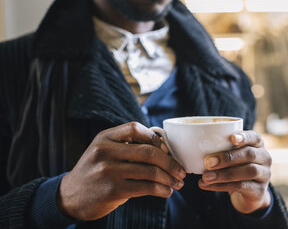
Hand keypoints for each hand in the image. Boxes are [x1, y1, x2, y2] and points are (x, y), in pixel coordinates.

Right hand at [58, 122, 185, 220]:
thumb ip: (126, 145)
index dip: (156, 138)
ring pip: (150, 171)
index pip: (136, 128)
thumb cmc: (94, 171)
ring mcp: (108, 170)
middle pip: (148, 151)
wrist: (70, 196)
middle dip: (170, 162)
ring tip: (177, 183)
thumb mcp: (103, 150)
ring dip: (169, 178)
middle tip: (181, 171)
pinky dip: (161, 190)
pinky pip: (145, 188)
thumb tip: (163, 148)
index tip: (167, 150)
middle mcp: (105, 151)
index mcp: (105, 137)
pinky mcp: (113, 189)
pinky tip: (166, 192)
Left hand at [199, 131, 271, 213]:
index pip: (255, 137)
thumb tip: (194, 146)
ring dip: (223, 174)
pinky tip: (208, 186)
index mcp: (257, 145)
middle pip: (249, 155)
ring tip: (205, 177)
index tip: (231, 138)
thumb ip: (221, 148)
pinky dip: (222, 186)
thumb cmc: (236, 167)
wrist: (249, 193)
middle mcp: (264, 158)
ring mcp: (264, 175)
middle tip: (208, 162)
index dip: (244, 137)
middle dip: (227, 158)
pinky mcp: (259, 191)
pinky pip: (241, 187)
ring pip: (247, 172)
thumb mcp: (232, 156)